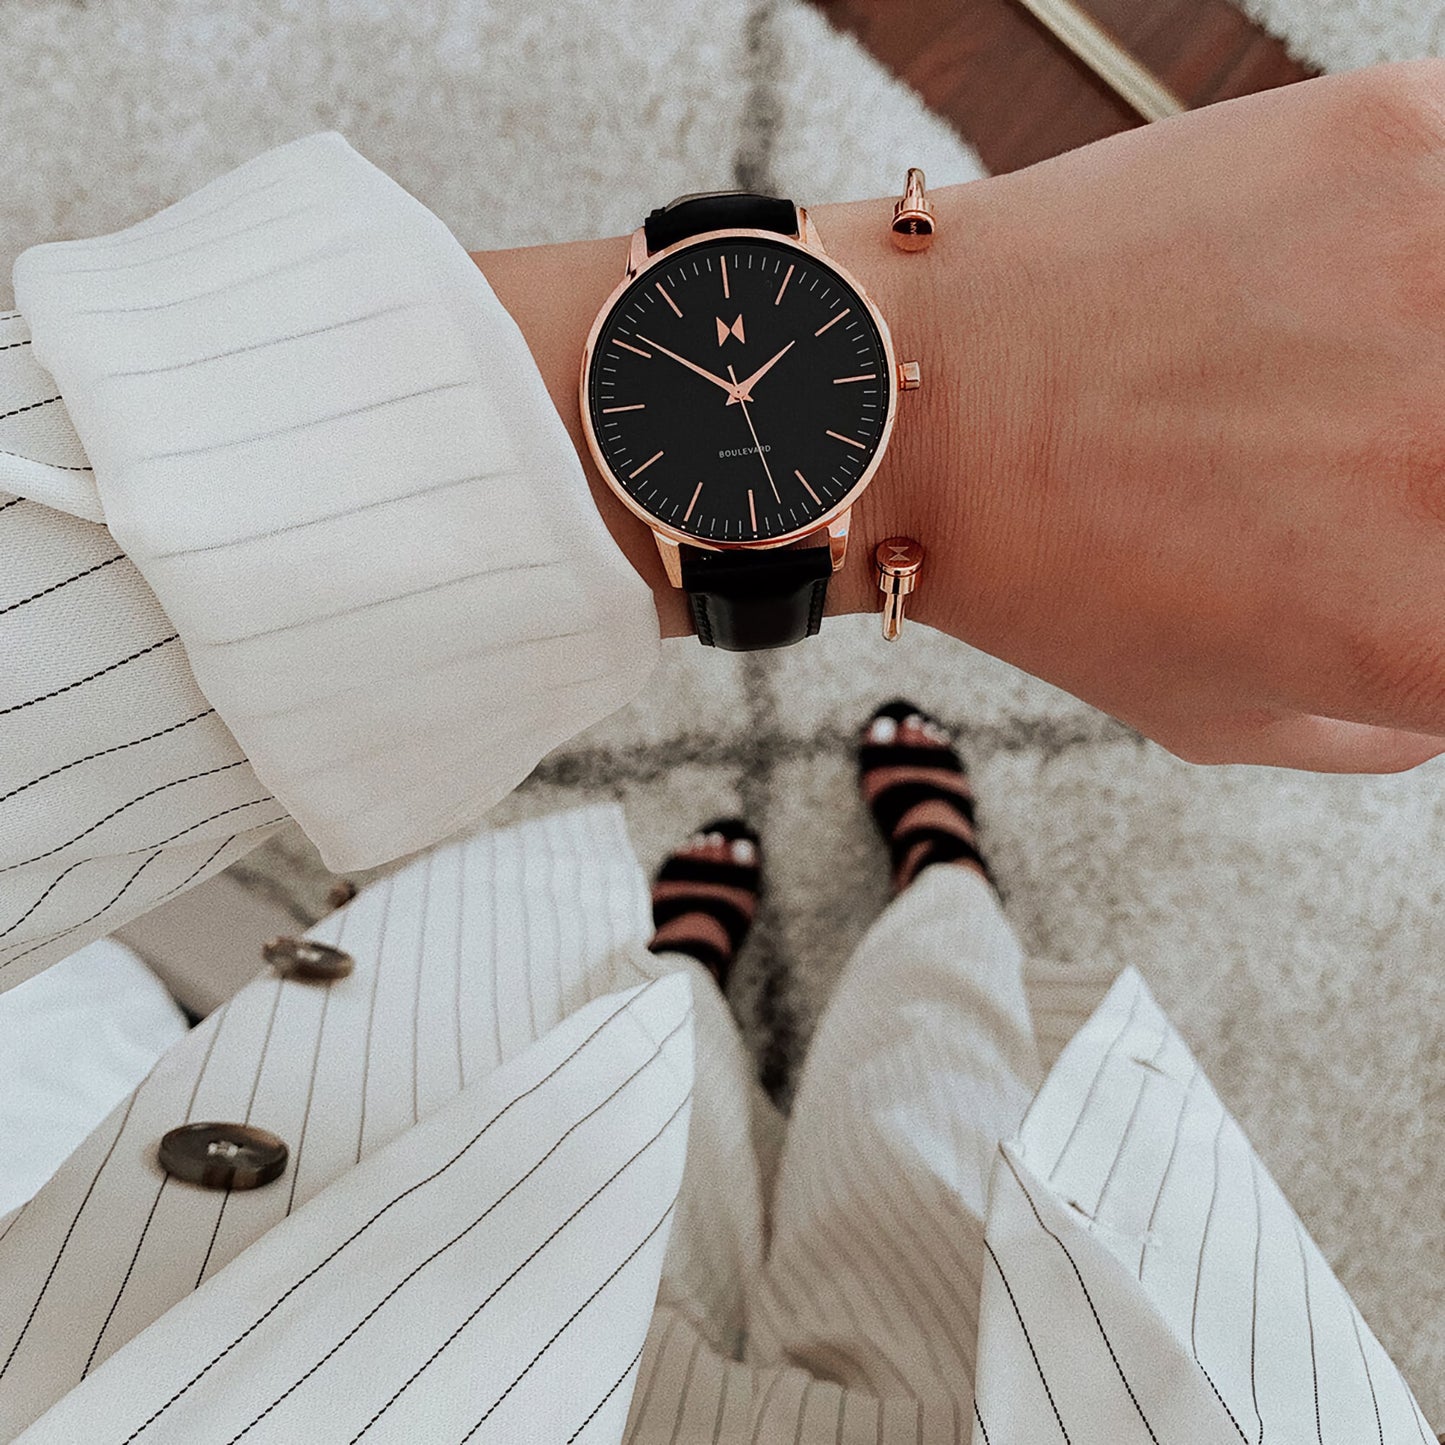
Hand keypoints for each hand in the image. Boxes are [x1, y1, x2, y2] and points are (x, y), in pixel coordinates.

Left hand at [477, 61, 1444, 773]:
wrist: (914, 399)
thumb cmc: (1039, 567)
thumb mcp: (1212, 713)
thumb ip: (1372, 725)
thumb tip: (1437, 694)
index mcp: (1420, 631)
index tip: (1414, 548)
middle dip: (1434, 471)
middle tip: (1379, 453)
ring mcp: (1434, 281)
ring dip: (1430, 344)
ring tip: (1364, 365)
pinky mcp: (1394, 142)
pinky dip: (1427, 233)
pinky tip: (1360, 273)